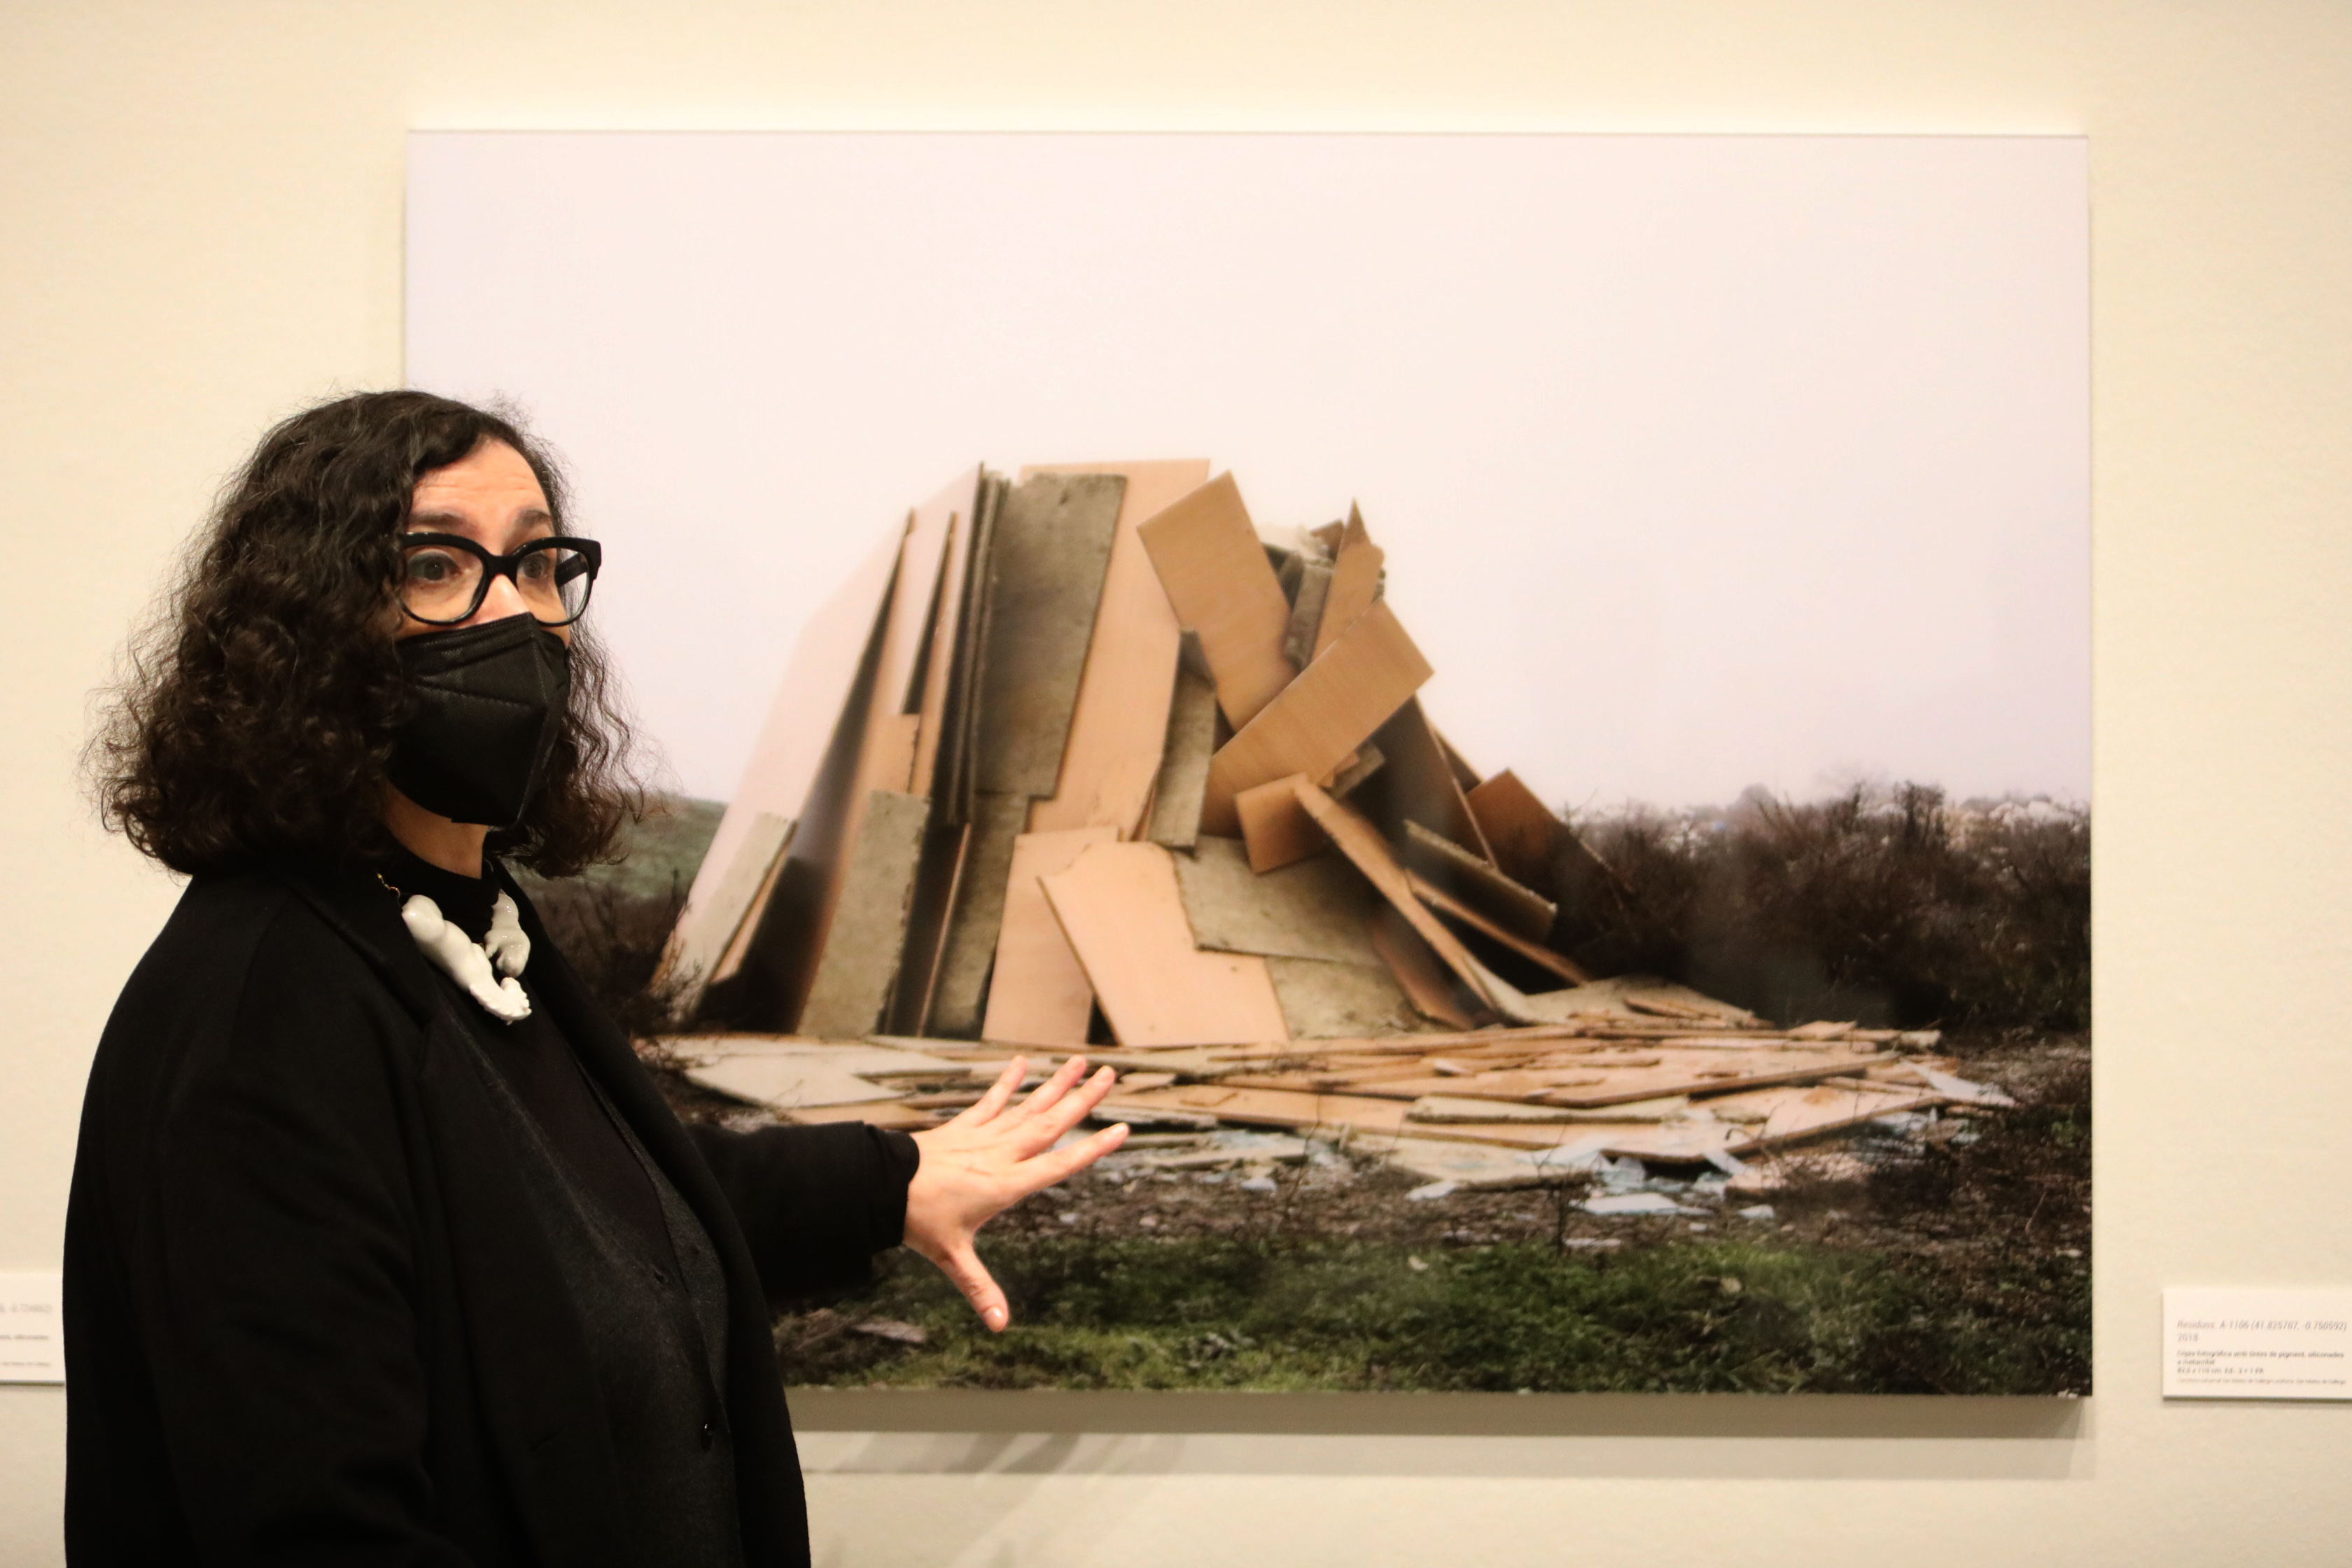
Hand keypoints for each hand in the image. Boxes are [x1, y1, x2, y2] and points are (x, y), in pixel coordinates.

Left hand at [903, 1055, 1128, 1331]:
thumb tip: (1000, 1325)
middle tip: (1112, 1075)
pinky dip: (1008, 1081)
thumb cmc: (919, 1222)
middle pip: (1051, 1123)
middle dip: (1083, 1100)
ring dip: (1056, 1084)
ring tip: (1081, 1061)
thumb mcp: (953, 1258)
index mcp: (1007, 1185)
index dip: (1093, 1149)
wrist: (881, 1186)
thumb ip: (981, 1289)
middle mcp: (1001, 1155)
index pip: (1060, 1165)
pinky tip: (1023, 1062)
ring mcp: (983, 1137)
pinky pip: (992, 1100)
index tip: (1121, 1131)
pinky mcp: (964, 1127)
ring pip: (1028, 1106)